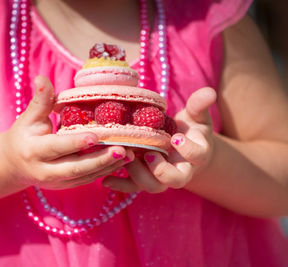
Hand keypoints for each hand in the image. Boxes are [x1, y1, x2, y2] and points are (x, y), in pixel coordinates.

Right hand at [2, 76, 133, 189]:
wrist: (14, 164)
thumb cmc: (24, 135)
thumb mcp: (29, 118)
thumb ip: (40, 100)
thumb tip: (42, 78)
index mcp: (33, 151)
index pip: (56, 147)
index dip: (75, 143)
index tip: (95, 136)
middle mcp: (45, 171)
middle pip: (75, 168)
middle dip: (100, 161)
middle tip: (123, 150)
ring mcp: (57, 182)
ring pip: (85, 176)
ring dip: (108, 167)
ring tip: (130, 155)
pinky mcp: (66, 186)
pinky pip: (88, 179)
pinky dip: (105, 171)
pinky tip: (122, 161)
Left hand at [102, 87, 216, 192]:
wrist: (182, 146)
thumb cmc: (190, 128)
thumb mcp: (196, 116)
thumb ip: (199, 105)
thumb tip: (209, 92)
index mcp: (196, 154)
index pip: (198, 156)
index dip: (189, 150)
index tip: (176, 138)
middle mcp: (180, 170)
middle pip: (175, 181)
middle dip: (162, 171)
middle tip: (150, 154)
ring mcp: (162, 177)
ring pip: (153, 186)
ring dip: (138, 175)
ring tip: (126, 157)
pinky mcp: (145, 179)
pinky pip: (133, 187)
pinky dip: (120, 185)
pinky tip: (106, 180)